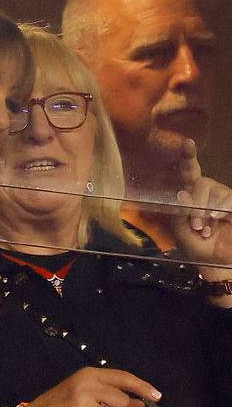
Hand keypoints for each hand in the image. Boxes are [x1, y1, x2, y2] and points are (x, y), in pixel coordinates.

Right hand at [23, 368, 160, 406]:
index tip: (157, 396)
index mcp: (88, 374)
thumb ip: (110, 394)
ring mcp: (82, 401)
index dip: (142, 387)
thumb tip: (140, 404)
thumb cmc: (61, 405)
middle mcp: (86, 384)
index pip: (122, 377)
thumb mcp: (83, 392)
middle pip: (123, 401)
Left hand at [173, 139, 231, 270]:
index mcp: (192, 195)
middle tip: (195, 226)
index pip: (190, 172)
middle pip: (202, 184)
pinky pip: (229, 202)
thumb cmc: (197, 246)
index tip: (187, 142)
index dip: (188, 157)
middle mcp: (210, 192)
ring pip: (217, 193)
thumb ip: (179, 213)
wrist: (217, 264)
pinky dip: (222, 211)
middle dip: (196, 205)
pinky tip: (218, 221)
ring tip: (205, 229)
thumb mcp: (181, 231)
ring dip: (208, 212)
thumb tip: (181, 193)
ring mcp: (226, 199)